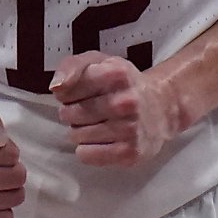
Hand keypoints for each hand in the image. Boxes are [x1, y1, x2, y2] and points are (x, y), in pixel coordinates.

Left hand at [51, 52, 187, 167]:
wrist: (161, 107)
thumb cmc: (123, 83)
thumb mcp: (98, 62)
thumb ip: (72, 66)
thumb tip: (56, 87)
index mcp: (116, 73)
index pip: (65, 90)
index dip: (66, 93)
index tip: (79, 93)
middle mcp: (125, 101)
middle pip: (69, 114)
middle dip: (72, 113)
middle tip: (88, 110)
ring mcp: (130, 129)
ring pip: (76, 136)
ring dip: (79, 131)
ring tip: (97, 123)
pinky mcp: (130, 152)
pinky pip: (87, 155)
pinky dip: (87, 149)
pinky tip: (101, 139)